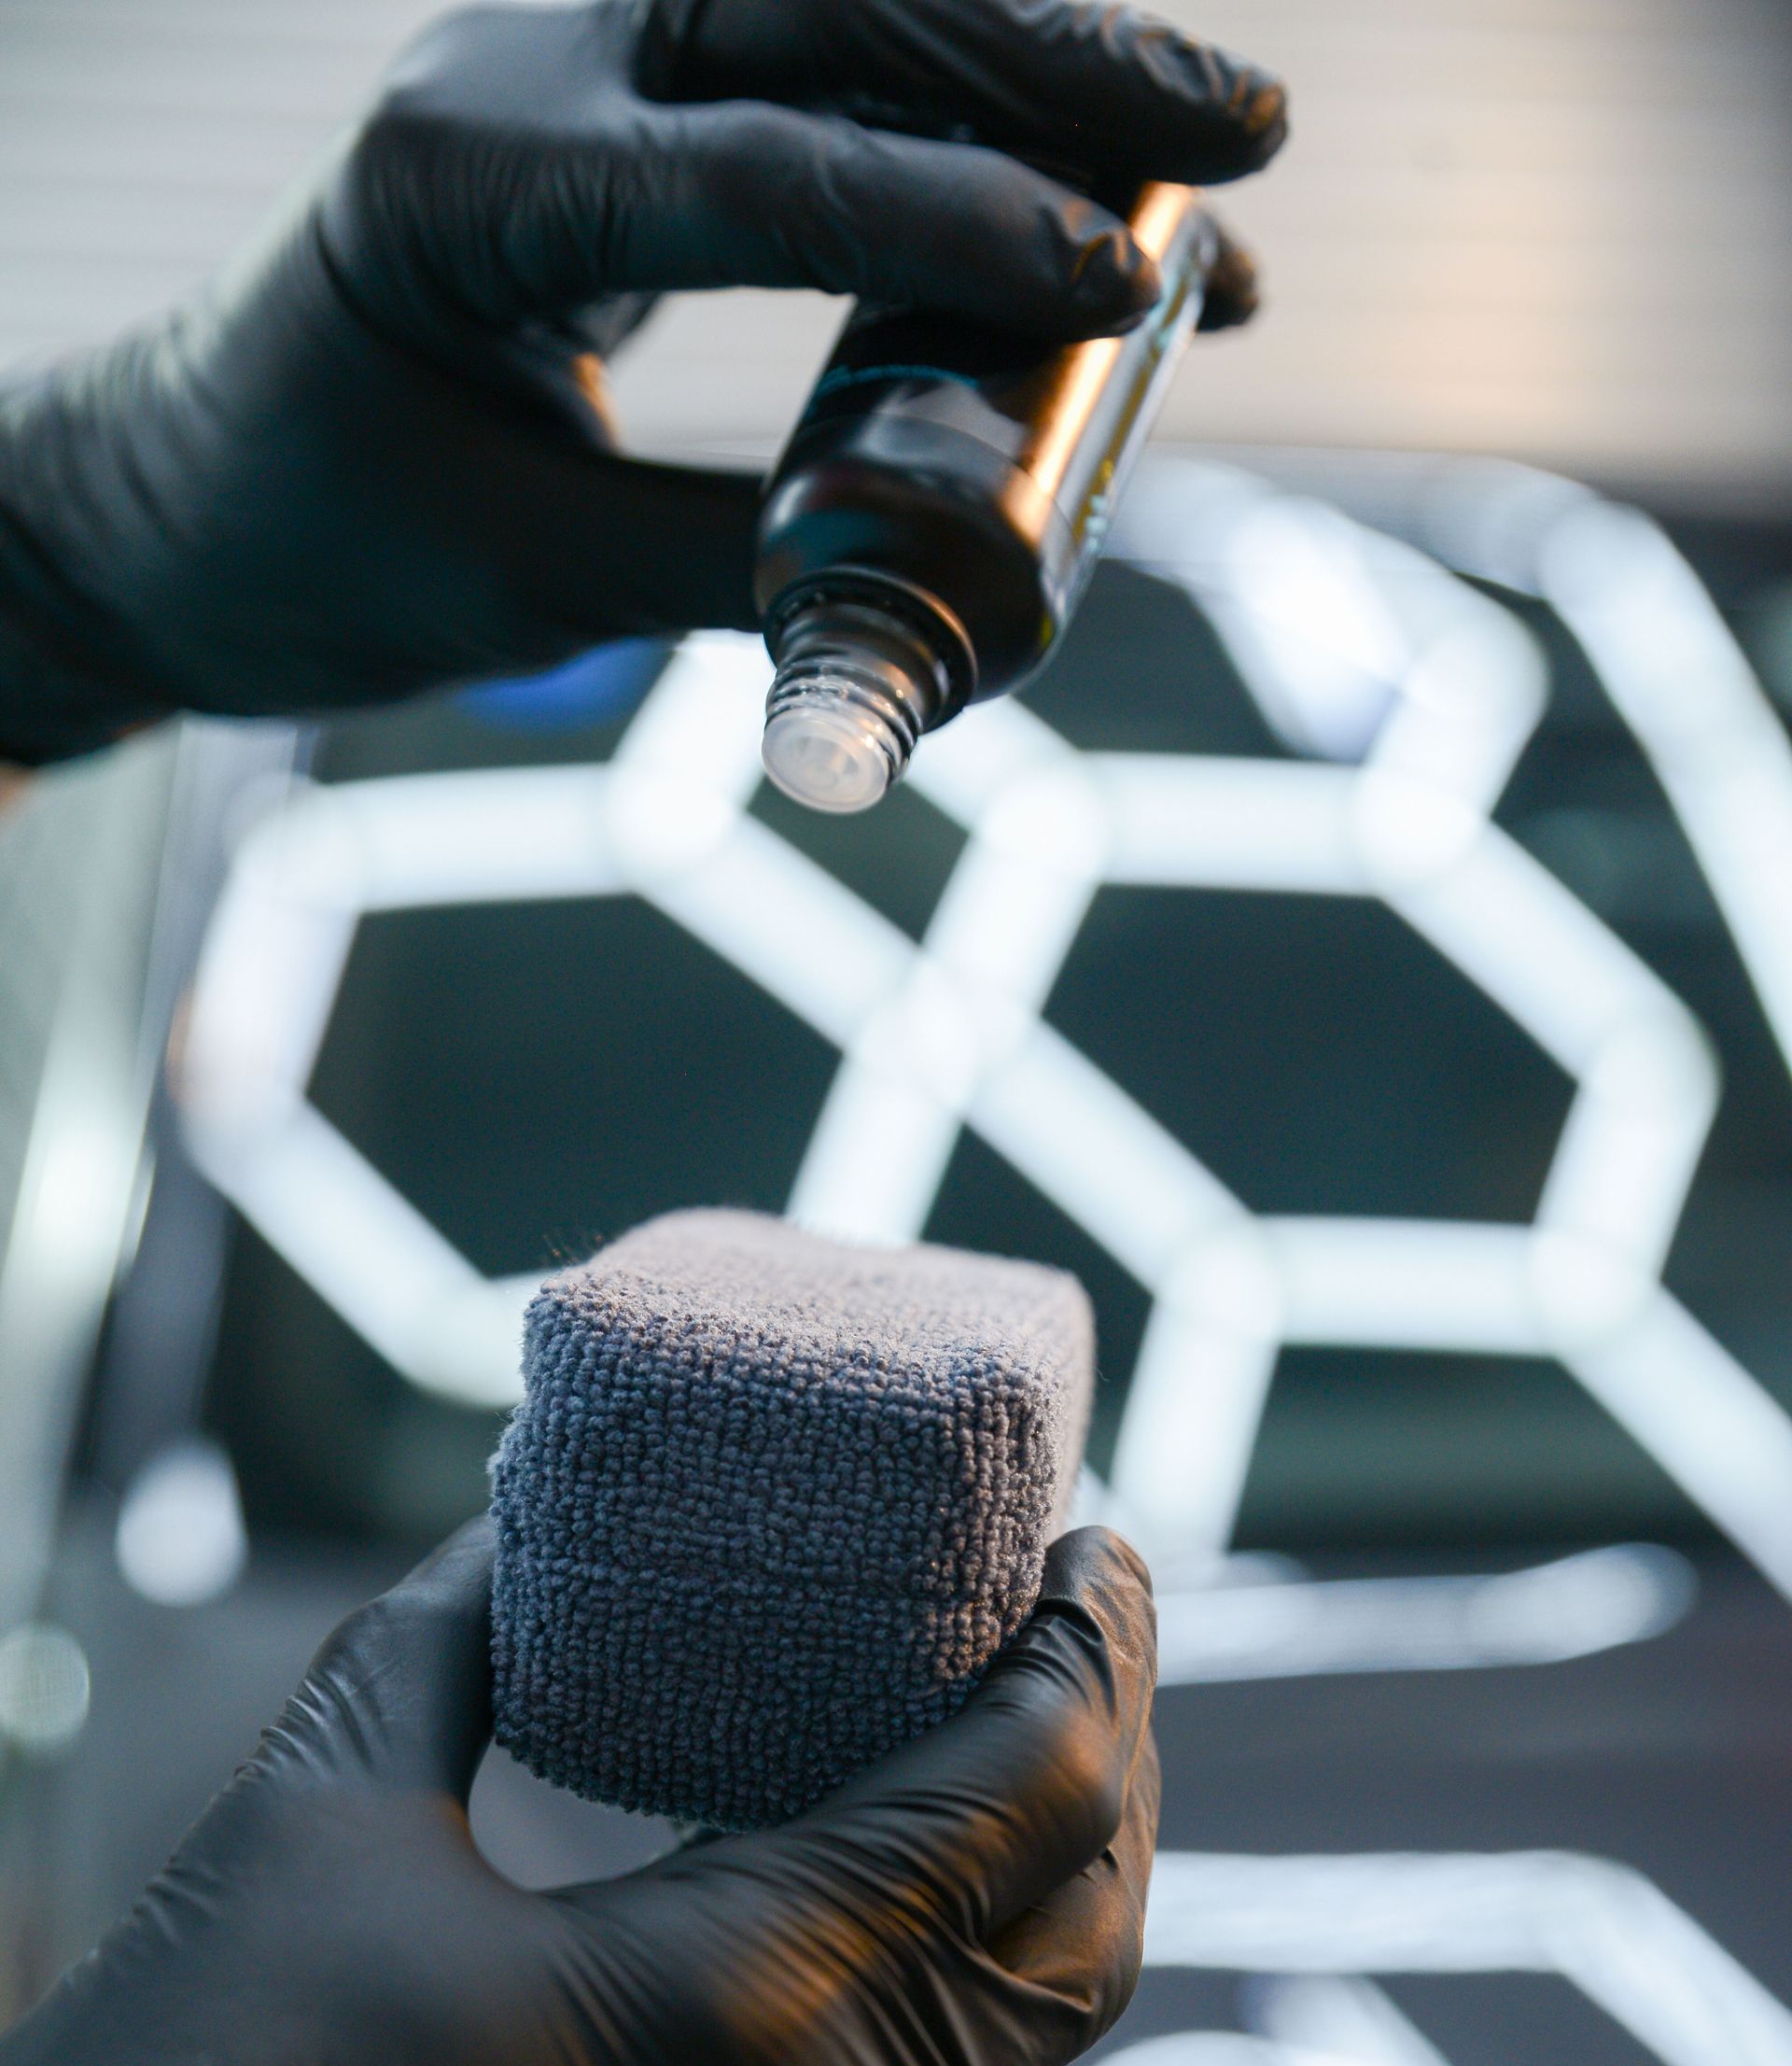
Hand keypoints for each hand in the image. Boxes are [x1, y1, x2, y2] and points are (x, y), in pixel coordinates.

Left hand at [0, 0, 1284, 761]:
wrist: (194, 494)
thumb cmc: (328, 544)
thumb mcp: (534, 579)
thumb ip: (742, 565)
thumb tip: (960, 582)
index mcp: (466, 177)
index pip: (754, 169)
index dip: (956, 223)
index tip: (1122, 287)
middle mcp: (525, 57)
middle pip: (828, 5)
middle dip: (1049, 62)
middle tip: (1238, 129)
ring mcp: (576, 52)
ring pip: (844, 8)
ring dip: (1039, 62)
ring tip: (1219, 141)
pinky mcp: (622, 89)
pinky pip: (822, 69)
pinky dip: (964, 118)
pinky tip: (1096, 182)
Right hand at [0, 1519, 1157, 2065]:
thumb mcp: (316, 1825)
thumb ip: (451, 1646)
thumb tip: (523, 1525)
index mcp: (745, 2014)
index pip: (1031, 1795)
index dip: (1087, 1649)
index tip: (1083, 1533)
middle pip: (1077, 1934)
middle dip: (1102, 1757)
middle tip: (1050, 1616)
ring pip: (1002, 2045)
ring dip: (1023, 1879)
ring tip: (972, 1723)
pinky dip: (920, 1981)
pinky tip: (846, 1882)